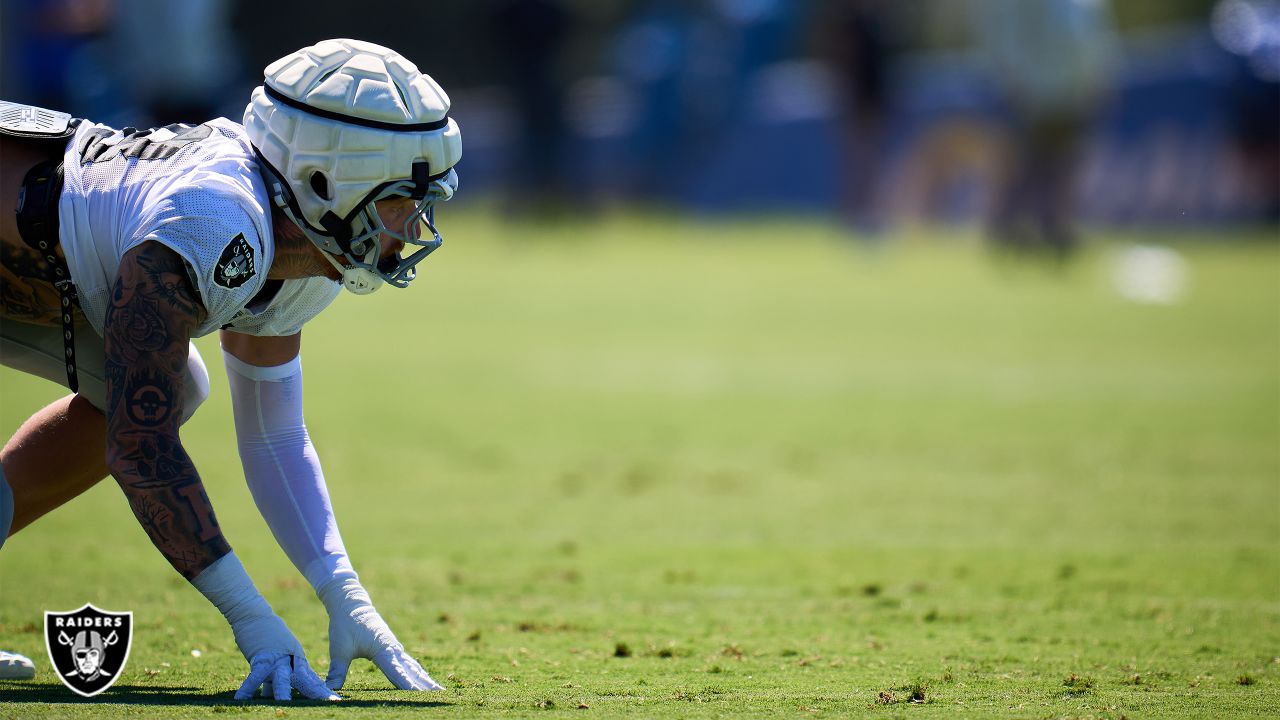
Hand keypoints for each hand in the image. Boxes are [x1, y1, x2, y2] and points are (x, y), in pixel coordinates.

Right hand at [229, 611, 338, 700]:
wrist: (256, 615)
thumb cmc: (266, 637)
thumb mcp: (274, 659)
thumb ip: (273, 677)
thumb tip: (268, 695)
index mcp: (297, 661)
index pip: (311, 679)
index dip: (322, 691)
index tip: (334, 700)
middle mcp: (290, 661)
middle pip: (304, 680)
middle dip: (316, 692)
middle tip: (329, 701)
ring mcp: (277, 659)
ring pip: (282, 678)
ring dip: (283, 692)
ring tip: (285, 704)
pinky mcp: (261, 656)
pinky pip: (254, 675)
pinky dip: (248, 687)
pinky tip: (241, 698)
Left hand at [319, 577, 443, 690]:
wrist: (351, 603)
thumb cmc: (344, 625)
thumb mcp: (339, 649)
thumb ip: (337, 672)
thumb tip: (331, 691)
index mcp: (382, 649)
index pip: (397, 673)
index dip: (409, 685)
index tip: (423, 694)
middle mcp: (393, 648)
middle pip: (413, 671)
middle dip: (426, 684)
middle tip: (440, 695)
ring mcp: (395, 647)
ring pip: (414, 666)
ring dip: (425, 678)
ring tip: (438, 690)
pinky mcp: (393, 647)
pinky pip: (409, 662)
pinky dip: (418, 671)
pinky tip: (423, 678)